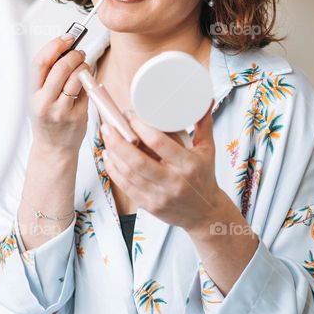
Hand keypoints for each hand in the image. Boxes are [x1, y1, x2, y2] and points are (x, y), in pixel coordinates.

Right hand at [28, 34, 90, 155]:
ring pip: (77, 77)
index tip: (67, 38)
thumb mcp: (38, 97)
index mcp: (32, 94)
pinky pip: (87, 91)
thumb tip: (63, 50)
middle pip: (61, 67)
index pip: (40, 63)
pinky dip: (89, 82)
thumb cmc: (47, 121)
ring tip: (83, 67)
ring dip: (84, 66)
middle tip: (79, 53)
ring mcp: (62, 110)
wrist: (53, 149)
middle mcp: (44, 102)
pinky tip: (86, 83)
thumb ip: (48, 76)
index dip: (55, 46)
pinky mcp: (78, 116)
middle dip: (74, 55)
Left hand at [100, 100, 223, 231]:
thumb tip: (205, 99)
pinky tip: (108, 156)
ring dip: (113, 154)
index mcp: (188, 165)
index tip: (130, 115)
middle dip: (118, 141)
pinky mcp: (148, 205)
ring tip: (105, 137)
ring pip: (128, 174)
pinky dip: (113, 170)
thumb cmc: (204, 177)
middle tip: (107, 126)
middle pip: (138, 161)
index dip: (141, 128)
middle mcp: (173, 181)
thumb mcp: (208, 150)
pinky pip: (125, 186)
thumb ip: (203, 124)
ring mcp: (159, 196)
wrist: (205, 213)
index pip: (160, 144)